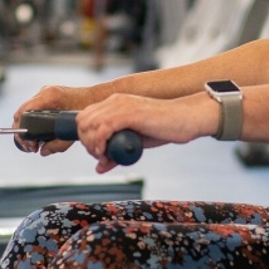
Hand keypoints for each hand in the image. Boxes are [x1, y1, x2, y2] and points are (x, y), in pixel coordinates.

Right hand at [12, 85, 98, 155]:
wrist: (97, 97)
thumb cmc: (87, 111)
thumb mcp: (72, 130)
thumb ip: (57, 144)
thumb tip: (42, 152)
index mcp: (49, 97)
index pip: (23, 112)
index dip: (21, 130)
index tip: (29, 144)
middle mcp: (44, 92)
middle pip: (21, 113)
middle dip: (22, 132)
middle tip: (31, 147)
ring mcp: (45, 93)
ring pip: (26, 111)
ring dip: (26, 127)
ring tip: (34, 143)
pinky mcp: (47, 96)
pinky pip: (33, 109)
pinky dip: (32, 121)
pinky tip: (37, 133)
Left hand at [75, 93, 217, 172]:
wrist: (185, 119)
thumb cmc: (163, 129)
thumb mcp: (135, 142)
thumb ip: (116, 151)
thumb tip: (99, 168)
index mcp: (115, 102)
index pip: (84, 116)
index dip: (84, 136)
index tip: (96, 152)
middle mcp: (115, 100)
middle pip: (82, 121)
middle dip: (86, 142)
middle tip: (100, 156)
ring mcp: (122, 105)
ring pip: (90, 125)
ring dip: (92, 145)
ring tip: (104, 157)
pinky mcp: (130, 113)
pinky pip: (103, 128)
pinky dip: (100, 143)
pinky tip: (106, 153)